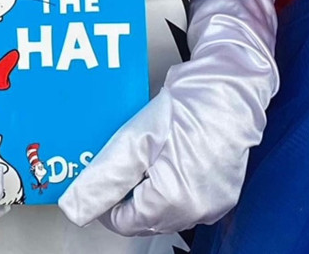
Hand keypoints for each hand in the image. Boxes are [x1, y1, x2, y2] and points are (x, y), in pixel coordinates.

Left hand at [56, 18, 276, 235]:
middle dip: (132, 189)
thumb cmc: (191, 105)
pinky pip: (187, 197)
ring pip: (166, 208)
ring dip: (151, 185)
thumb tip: (75, 209)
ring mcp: (214, 203)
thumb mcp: (135, 140)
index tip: (109, 167)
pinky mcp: (223, 192)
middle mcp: (197, 211)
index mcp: (173, 203)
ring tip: (154, 150)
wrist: (233, 86)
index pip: (123, 222)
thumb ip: (104, 179)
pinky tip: (172, 153)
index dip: (109, 195)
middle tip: (132, 152)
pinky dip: (173, 181)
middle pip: (145, 217)